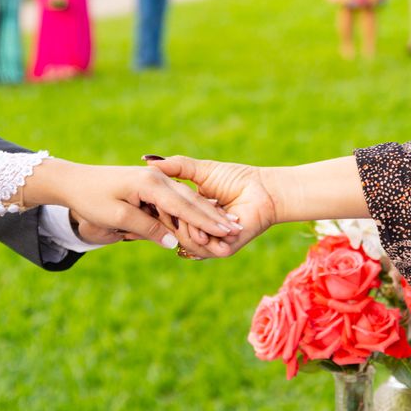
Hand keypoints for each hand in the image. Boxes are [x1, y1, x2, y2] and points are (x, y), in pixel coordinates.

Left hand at [26, 159, 241, 250]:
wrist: (74, 181)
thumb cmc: (91, 199)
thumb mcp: (117, 217)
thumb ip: (146, 228)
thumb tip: (171, 243)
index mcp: (150, 184)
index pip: (184, 205)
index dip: (205, 221)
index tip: (225, 232)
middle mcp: (156, 179)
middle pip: (191, 201)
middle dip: (213, 217)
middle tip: (236, 231)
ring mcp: (154, 180)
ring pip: (186, 199)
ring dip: (206, 213)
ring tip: (227, 226)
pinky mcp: (150, 184)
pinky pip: (176, 198)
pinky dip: (192, 210)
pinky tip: (204, 218)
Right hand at [144, 155, 277, 257]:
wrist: (263, 189)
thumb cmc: (236, 178)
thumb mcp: (200, 170)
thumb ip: (175, 167)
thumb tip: (147, 160)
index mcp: (192, 215)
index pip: (168, 217)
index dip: (157, 210)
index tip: (147, 200)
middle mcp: (200, 231)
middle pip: (174, 232)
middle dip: (171, 221)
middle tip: (168, 209)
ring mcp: (212, 242)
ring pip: (186, 243)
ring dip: (187, 229)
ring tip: (190, 218)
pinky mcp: (225, 250)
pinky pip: (204, 249)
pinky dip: (200, 237)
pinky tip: (203, 227)